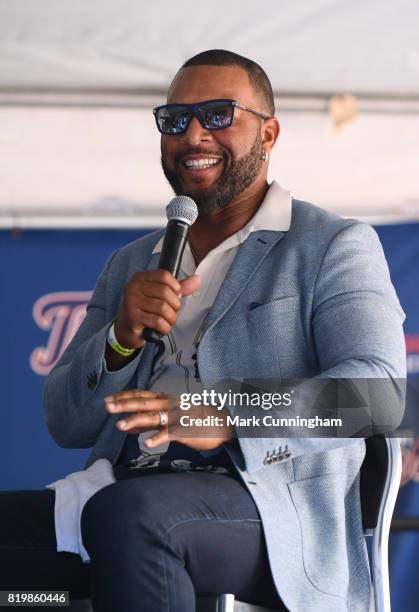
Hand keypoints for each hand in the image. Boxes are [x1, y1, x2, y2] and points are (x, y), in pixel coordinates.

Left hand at [104, 389, 233, 451]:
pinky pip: (169, 434)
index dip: (124, 396)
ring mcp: (177, 417)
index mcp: (166, 399)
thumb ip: (150, 420)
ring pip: (153, 417)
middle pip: (143, 402)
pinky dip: (157, 438)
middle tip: (107, 406)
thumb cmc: (195, 419)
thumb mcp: (171, 415)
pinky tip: (146, 444)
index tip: (108, 398)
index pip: (141, 394)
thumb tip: (128, 426)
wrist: (222, 422)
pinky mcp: (185, 430)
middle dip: (124, 404)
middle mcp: (169, 405)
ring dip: (135, 421)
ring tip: (120, 426)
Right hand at [114, 270, 200, 349]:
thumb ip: (178, 288)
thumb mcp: (160, 296)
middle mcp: (133, 287)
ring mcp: (131, 302)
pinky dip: (164, 327)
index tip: (175, 297)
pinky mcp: (132, 317)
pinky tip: (161, 329)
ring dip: (170, 318)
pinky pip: (157, 321)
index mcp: (140, 277)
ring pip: (162, 308)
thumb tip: (197, 279)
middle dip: (174, 306)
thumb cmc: (144, 310)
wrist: (125, 330)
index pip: (164, 275)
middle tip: (171, 313)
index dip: (175, 287)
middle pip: (165, 292)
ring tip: (167, 321)